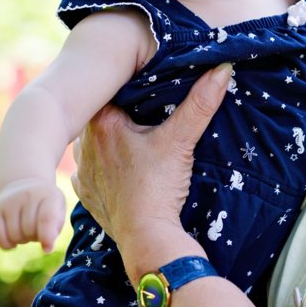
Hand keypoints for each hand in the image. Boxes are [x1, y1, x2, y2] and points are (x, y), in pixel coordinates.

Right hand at [0, 177, 66, 251]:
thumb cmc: (46, 204)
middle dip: (35, 237)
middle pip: (29, 230)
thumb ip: (55, 229)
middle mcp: (27, 195)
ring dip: (22, 240)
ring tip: (26, 231)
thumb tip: (46, 248)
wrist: (24, 184)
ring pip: (14, 235)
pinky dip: (7, 245)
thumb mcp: (58, 211)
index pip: (46, 218)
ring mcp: (9, 201)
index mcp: (49, 194)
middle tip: (37, 230)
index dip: (47, 237)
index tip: (47, 249)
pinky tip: (14, 242)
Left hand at [72, 63, 231, 259]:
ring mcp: (83, 172)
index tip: (145, 86)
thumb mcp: (181, 140)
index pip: (111, 92)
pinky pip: (91, 171)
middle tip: (143, 113)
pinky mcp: (87, 194)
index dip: (128, 87)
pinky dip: (104, 168)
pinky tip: (121, 169)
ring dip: (109, 141)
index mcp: (103, 124)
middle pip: (101, 117)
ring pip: (94, 144)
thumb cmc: (158, 187)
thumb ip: (200, 103)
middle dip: (121, 114)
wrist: (146, 237)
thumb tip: (222, 69)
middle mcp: (86, 145)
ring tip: (132, 141)